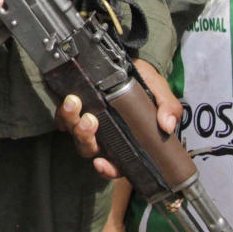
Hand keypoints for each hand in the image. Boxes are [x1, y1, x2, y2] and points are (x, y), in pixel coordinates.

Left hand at [55, 58, 181, 178]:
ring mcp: (89, 122)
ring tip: (75, 104)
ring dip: (72, 122)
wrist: (131, 62)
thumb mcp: (161, 93)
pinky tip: (69, 102)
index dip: (108, 169)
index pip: (116, 165)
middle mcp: (105, 135)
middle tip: (90, 121)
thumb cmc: (146, 82)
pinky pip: (63, 118)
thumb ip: (168, 108)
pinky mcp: (77, 108)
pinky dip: (63, 113)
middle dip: (85, 137)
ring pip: (74, 133)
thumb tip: (167, 125)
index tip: (101, 163)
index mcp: (126, 139)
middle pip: (89, 148)